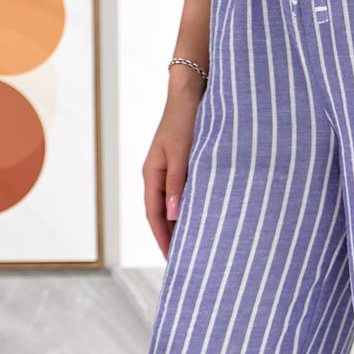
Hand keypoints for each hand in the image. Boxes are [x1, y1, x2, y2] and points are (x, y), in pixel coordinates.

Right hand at [142, 65, 205, 258]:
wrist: (191, 92)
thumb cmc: (186, 121)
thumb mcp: (182, 154)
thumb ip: (178, 185)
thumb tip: (174, 217)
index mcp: (152, 175)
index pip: (155, 216)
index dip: (163, 239)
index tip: (173, 259)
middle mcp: (158, 175)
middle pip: (162, 215)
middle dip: (171, 238)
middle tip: (184, 262)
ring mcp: (169, 171)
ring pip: (172, 206)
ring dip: (180, 226)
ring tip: (193, 247)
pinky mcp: (183, 165)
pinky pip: (183, 195)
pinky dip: (189, 210)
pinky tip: (202, 219)